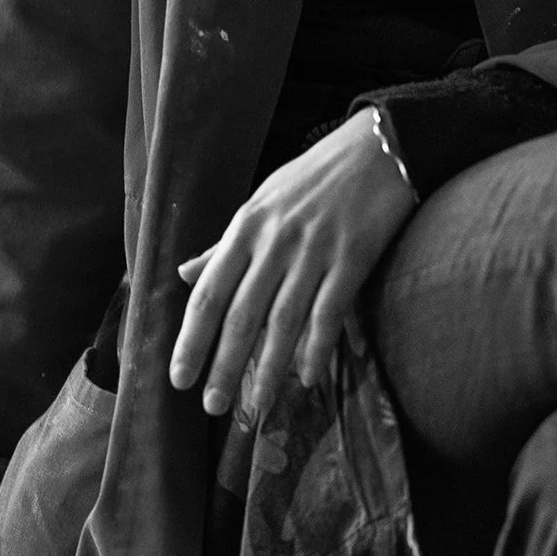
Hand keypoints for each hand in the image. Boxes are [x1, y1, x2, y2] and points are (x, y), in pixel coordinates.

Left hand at [170, 109, 415, 420]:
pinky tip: (308, 377)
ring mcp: (315, 250)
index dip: (192, 339)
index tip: (179, 377)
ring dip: (268, 366)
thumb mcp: (261, 202)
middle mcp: (275, 241)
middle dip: (224, 364)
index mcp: (246, 227)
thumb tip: (186, 272)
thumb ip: (226, 244)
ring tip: (257, 403)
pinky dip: (317, 347)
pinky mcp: (353, 257)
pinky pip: (330, 312)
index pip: (209, 293)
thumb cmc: (315, 177)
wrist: (377, 148)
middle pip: (242, 314)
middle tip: (212, 406)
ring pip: (283, 320)